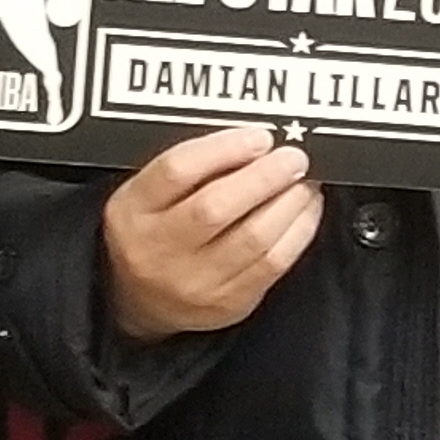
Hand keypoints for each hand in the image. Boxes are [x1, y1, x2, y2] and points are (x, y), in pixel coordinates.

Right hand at [102, 128, 322, 340]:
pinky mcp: (228, 303)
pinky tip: (305, 210)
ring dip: (290, 203)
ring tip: (304, 182)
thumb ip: (193, 167)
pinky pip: (273, 263)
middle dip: (265, 176)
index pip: (177, 171)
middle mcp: (159, 249)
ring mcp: (194, 281)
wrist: (142, 301)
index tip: (259, 137)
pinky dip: (299, 230)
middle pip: (216, 207)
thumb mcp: (148, 194)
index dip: (225, 148)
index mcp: (134, 210)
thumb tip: (255, 143)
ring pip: (253, 237)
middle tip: (293, 157)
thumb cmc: (153, 233)